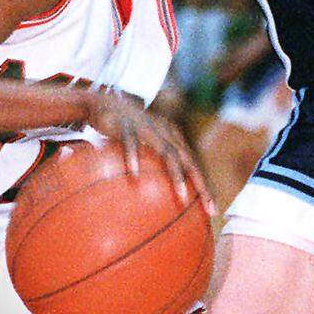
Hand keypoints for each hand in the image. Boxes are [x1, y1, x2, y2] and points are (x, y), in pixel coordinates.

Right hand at [85, 89, 212, 210]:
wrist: (101, 103)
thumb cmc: (124, 131)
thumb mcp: (141, 147)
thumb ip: (151, 169)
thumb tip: (155, 202)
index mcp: (172, 138)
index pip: (193, 164)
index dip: (204, 187)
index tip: (212, 211)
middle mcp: (165, 132)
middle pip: (188, 159)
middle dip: (201, 184)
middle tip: (209, 208)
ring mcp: (147, 127)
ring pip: (166, 151)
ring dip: (176, 173)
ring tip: (183, 196)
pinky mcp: (126, 125)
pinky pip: (131, 142)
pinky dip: (134, 156)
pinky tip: (135, 174)